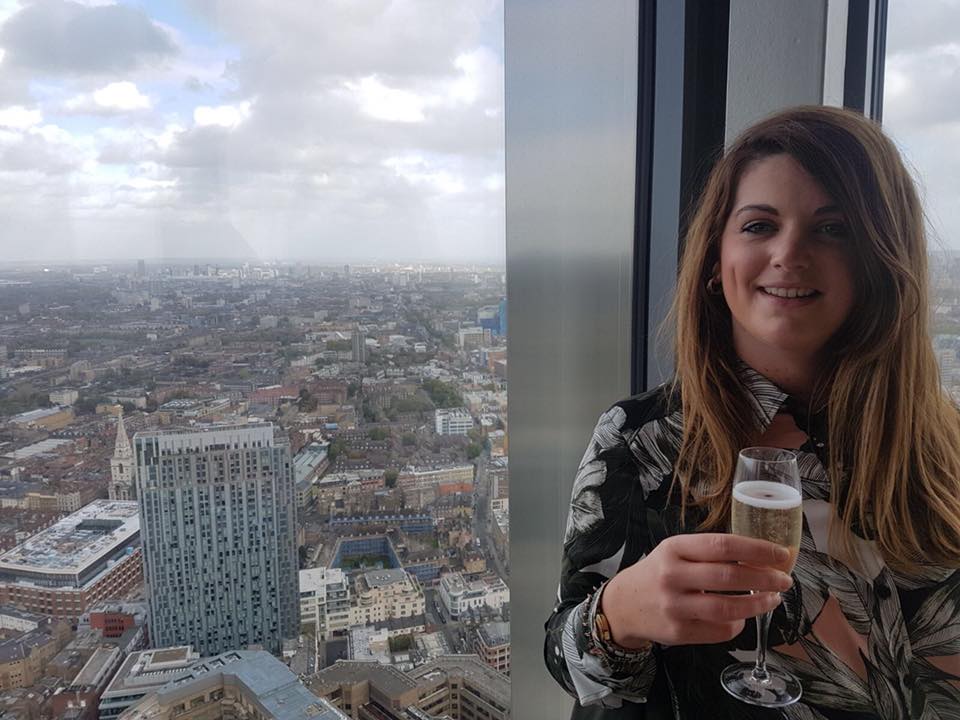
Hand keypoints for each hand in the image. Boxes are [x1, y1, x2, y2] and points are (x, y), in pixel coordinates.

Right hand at [601, 533, 793, 647]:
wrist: (623, 605)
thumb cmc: (658, 573)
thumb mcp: (675, 552)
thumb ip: (710, 553)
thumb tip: (761, 557)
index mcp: (674, 548)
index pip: (723, 545)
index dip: (758, 550)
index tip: (781, 554)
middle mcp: (672, 575)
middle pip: (729, 577)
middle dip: (766, 578)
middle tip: (785, 579)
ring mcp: (674, 606)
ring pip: (728, 608)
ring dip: (758, 604)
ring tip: (772, 599)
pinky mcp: (678, 632)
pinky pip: (720, 630)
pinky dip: (738, 624)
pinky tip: (742, 617)